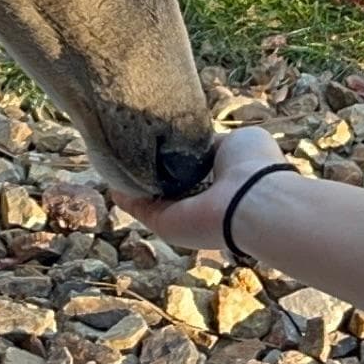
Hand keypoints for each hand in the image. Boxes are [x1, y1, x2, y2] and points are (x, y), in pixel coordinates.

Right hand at [111, 126, 287, 252]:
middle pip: (171, 186)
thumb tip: (192, 140)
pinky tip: (111, 182)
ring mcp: (182, 214)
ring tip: (113, 164)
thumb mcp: (237, 140)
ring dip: (134, 184)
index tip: (160, 141)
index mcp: (221, 178)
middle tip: (130, 152)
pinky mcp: (164, 224)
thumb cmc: (252, 165)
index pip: (194, 167)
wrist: (253, 202)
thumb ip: (213, 141)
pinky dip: (125, 197)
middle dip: (153, 172)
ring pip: (152, 199)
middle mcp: (201, 199)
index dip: (177, 155)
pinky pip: (140, 209)